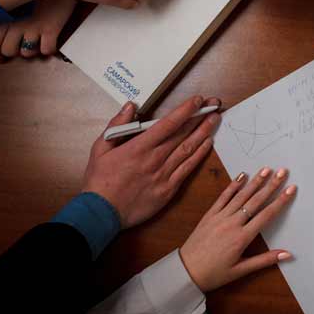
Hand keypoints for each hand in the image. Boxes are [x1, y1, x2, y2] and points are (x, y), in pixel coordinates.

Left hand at [0, 0, 75, 59]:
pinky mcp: (51, 29)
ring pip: (27, 52)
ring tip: (37, 42)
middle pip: (8, 50)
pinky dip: (49, 49)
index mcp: (5, 15)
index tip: (0, 56)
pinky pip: (47, 49)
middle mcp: (16, 24)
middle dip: (14, 51)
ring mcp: (33, 28)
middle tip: (21, 49)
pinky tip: (52, 42)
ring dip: (32, 50)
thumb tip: (5, 10)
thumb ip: (8, 3)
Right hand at [82, 96, 219, 228]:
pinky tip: (208, 144)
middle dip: (200, 117)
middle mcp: (155, 158)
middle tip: (213, 105)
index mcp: (139, 147)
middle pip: (183, 133)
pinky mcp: (169, 189)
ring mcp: (164, 174)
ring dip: (204, 132)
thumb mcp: (100, 148)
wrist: (102, 213)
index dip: (185, 110)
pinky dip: (199, 155)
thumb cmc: (99, 181)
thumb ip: (117, 125)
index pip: (168, 123)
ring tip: (214, 119)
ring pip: (189, 149)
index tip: (197, 100)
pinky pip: (188, 168)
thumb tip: (130, 106)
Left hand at [179, 166, 295, 292]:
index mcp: (241, 238)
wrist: (185, 271)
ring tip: (266, 169)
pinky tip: (242, 176)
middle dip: (271, 185)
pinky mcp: (209, 215)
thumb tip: (288, 254)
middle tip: (283, 171)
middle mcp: (232, 223)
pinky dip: (233, 186)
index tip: (291, 189)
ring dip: (255, 181)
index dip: (280, 201)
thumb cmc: (214, 274)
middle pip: (256, 201)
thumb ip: (265, 260)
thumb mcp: (241, 270)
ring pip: (241, 196)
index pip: (266, 215)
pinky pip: (223, 197)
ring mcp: (220, 217)